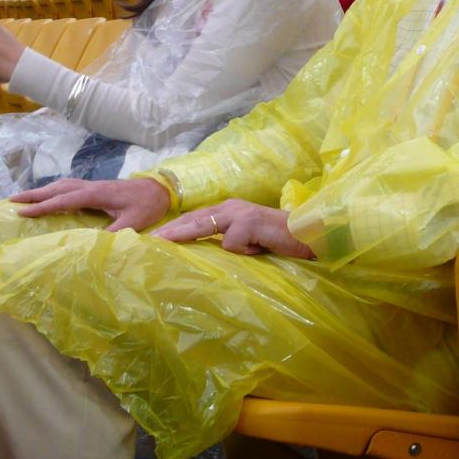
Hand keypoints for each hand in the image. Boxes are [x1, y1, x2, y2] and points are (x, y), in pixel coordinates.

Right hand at [9, 177, 170, 229]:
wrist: (162, 189)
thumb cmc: (148, 206)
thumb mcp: (133, 223)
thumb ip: (114, 233)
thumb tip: (95, 245)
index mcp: (96, 194)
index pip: (64, 200)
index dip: (43, 206)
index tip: (22, 212)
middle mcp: (91, 186)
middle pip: (57, 188)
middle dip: (34, 194)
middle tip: (11, 200)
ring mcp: (93, 185)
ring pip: (62, 185)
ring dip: (42, 190)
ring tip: (23, 197)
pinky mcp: (96, 187)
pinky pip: (69, 186)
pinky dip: (54, 190)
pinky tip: (49, 195)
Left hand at [152, 199, 315, 258]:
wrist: (309, 234)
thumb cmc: (279, 241)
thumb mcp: (249, 241)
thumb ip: (228, 241)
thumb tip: (203, 252)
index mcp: (229, 209)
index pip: (195, 218)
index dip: (175, 228)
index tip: (154, 239)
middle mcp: (232, 206)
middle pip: (194, 219)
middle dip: (170, 230)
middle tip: (149, 241)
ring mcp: (241, 213)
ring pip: (204, 225)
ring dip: (184, 235)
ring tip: (162, 243)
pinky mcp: (250, 222)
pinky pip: (232, 242)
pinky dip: (242, 251)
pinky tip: (257, 250)